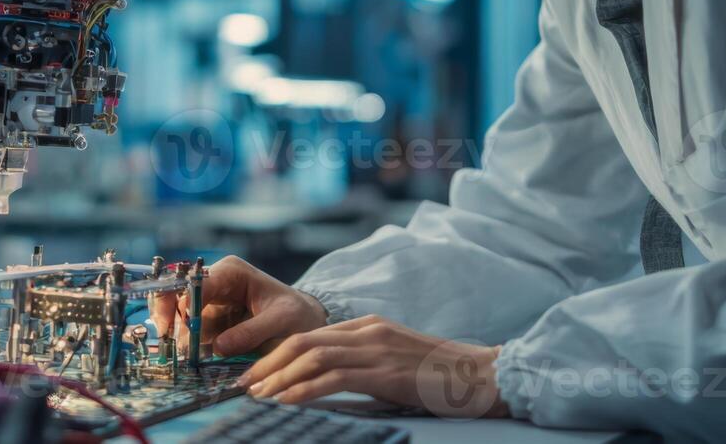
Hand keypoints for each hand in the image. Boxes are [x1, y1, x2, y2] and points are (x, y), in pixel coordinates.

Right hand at [152, 256, 327, 356]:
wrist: (303, 323)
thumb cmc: (296, 315)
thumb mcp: (282, 322)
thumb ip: (252, 332)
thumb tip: (218, 347)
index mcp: (232, 272)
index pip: (197, 283)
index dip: (184, 304)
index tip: (180, 331)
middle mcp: (215, 282)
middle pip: (177, 293)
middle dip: (170, 318)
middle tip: (170, 344)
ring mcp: (209, 302)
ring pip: (178, 315)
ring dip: (178, 336)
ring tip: (186, 357)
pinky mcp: (208, 320)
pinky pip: (187, 330)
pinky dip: (185, 343)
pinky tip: (190, 357)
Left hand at [237, 315, 510, 418]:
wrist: (481, 376)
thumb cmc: (440, 376)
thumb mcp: (393, 362)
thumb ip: (362, 365)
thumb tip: (324, 384)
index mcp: (367, 326)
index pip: (309, 334)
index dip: (276, 354)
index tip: (255, 374)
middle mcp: (367, 331)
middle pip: (302, 340)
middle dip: (268, 363)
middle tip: (244, 384)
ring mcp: (376, 348)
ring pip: (312, 356)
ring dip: (279, 377)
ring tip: (258, 394)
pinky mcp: (385, 371)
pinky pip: (335, 377)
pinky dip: (305, 388)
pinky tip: (288, 400)